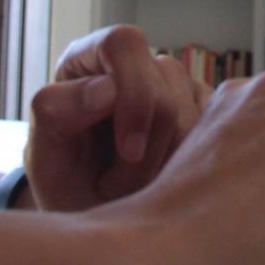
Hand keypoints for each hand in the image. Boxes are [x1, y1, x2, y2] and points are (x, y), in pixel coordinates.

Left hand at [23, 26, 210, 210]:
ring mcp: (172, 85)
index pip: (124, 44)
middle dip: (151, 141)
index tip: (128, 151)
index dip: (134, 94)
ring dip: (170, 159)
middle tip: (119, 184)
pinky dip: (194, 162)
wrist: (94, 220)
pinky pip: (219, 127)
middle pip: (168, 77)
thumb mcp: (44, 155)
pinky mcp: (202, 111)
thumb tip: (105, 88)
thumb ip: (58, 112)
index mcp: (89, 58)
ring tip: (135, 186)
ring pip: (196, 108)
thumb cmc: (64, 185)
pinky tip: (164, 179)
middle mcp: (133, 64)